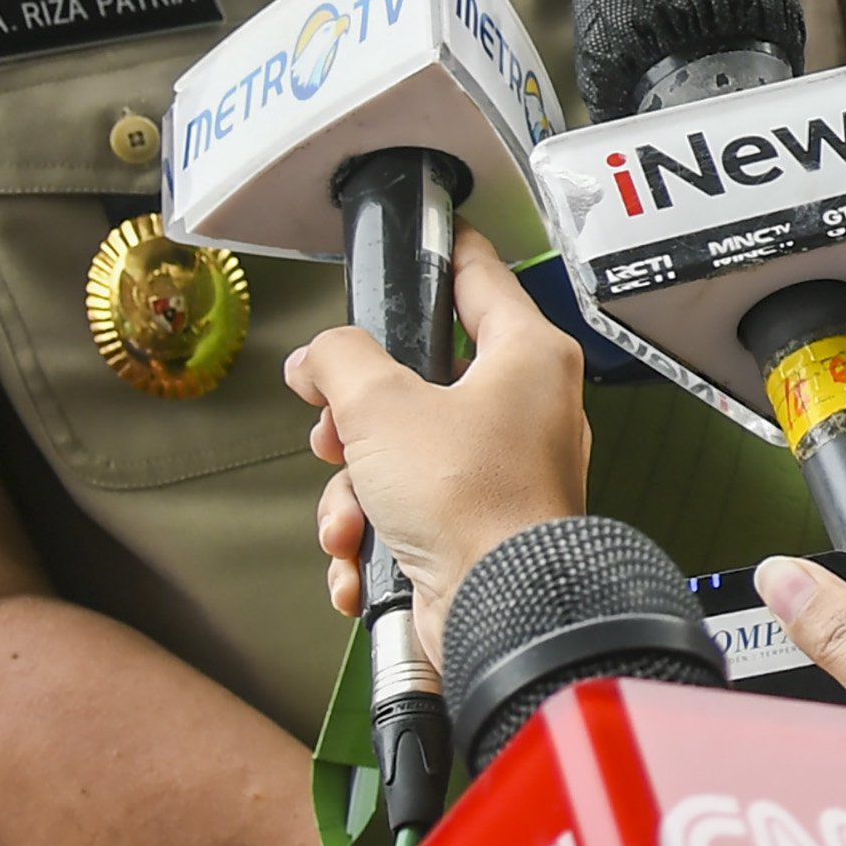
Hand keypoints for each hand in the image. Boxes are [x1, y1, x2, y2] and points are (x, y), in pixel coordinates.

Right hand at [298, 237, 588, 660]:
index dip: (445, 253)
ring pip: (401, 459)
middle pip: (418, 385)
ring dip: (354, 495)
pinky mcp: (480, 530)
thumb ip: (340, 362)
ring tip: (350, 519)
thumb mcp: (381, 407)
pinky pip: (408, 517)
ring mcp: (505, 474)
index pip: (482, 278)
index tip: (429, 234)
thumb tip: (317, 359)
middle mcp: (527, 411)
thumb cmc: (471, 504)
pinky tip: (363, 563)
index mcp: (528, 358)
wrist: (499, 612)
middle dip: (356, 422)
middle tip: (336, 435)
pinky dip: (374, 541)